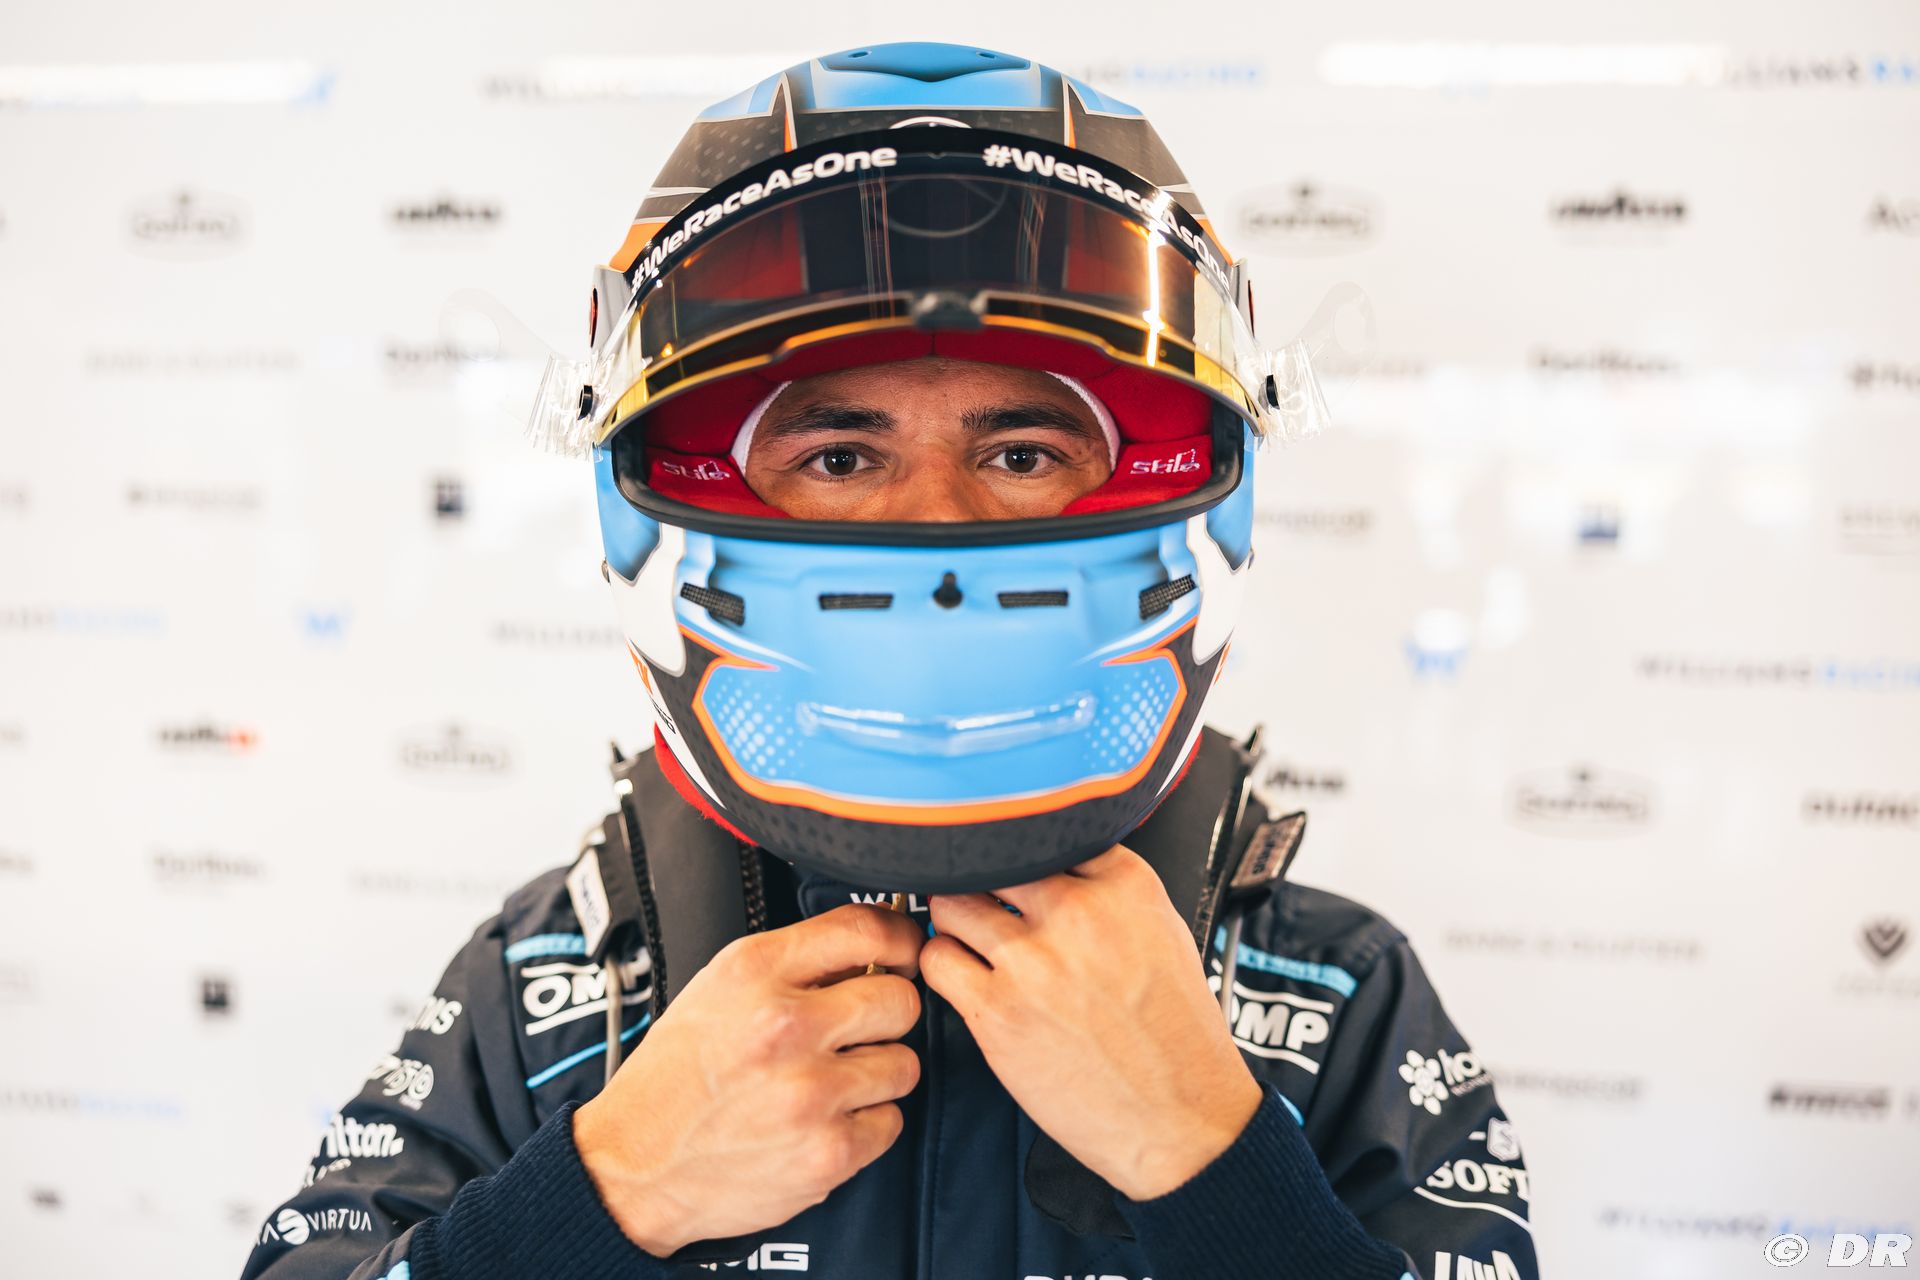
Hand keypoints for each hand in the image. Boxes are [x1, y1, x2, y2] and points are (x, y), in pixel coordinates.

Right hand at [573, 904, 925, 1255]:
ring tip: (832, 1082)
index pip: (867, 930)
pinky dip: (866, 1124)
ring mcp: (810, 1092)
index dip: (901, 939)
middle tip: (859, 1031)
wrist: (634, 1166)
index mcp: (755, 971)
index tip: (904, 953)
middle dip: (886, 1015)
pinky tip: (825, 1120)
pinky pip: (891, 1122)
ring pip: (904, 1064)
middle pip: (901, 1000)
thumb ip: (795, 963)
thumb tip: (875, 954)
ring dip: (877, 1074)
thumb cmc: (676, 1076)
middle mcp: (784, 1026)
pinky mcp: (827, 1152)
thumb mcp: (719, 987)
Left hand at [922, 845, 1260, 1201]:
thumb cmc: (1175, 1033)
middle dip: (980, 879)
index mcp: (1124, 886)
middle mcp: (1077, 914)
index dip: (1022, 849)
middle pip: (991, 860)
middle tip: (978, 897)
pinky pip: (939, 960)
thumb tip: (1051, 862)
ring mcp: (1033, 962)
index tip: (1012, 863)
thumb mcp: (1164, 931)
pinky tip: (962, 973)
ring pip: (952, 904)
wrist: (1181, 1117)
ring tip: (968, 937)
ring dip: (954, 918)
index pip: (1048, 832)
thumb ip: (1108, 888)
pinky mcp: (998, 1011)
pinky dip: (943, 961)